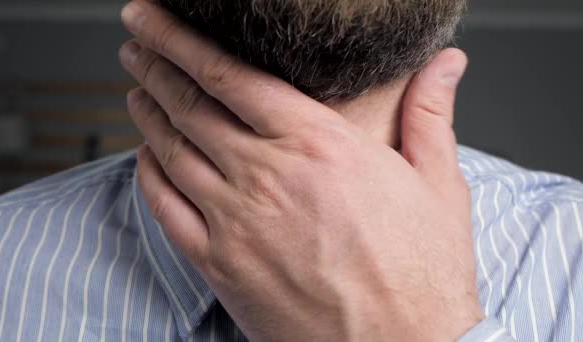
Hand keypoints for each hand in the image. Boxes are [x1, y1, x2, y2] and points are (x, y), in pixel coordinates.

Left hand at [120, 1, 482, 340]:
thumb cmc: (423, 276)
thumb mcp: (439, 186)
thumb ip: (430, 115)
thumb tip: (448, 63)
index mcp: (319, 146)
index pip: (230, 75)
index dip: (180, 39)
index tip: (151, 19)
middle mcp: (268, 176)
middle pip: (190, 105)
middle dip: (154, 65)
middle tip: (134, 42)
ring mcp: (237, 222)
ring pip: (172, 151)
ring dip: (148, 113)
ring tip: (135, 90)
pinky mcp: (221, 267)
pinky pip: (166, 207)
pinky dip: (149, 173)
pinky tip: (147, 155)